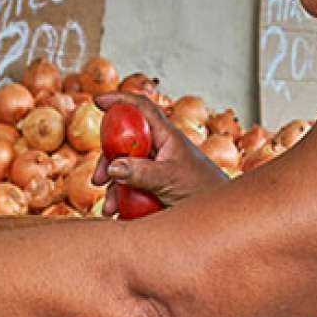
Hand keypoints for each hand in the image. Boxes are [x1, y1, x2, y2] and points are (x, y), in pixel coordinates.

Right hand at [92, 92, 227, 214]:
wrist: (220, 216)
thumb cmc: (203, 190)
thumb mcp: (169, 180)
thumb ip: (141, 173)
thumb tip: (112, 166)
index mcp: (166, 135)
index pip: (141, 107)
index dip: (119, 100)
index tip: (97, 101)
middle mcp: (159, 147)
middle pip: (124, 141)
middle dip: (108, 159)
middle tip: (98, 179)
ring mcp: (156, 166)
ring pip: (124, 167)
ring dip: (113, 186)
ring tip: (110, 207)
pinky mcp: (155, 184)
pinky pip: (131, 186)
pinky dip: (122, 198)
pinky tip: (118, 213)